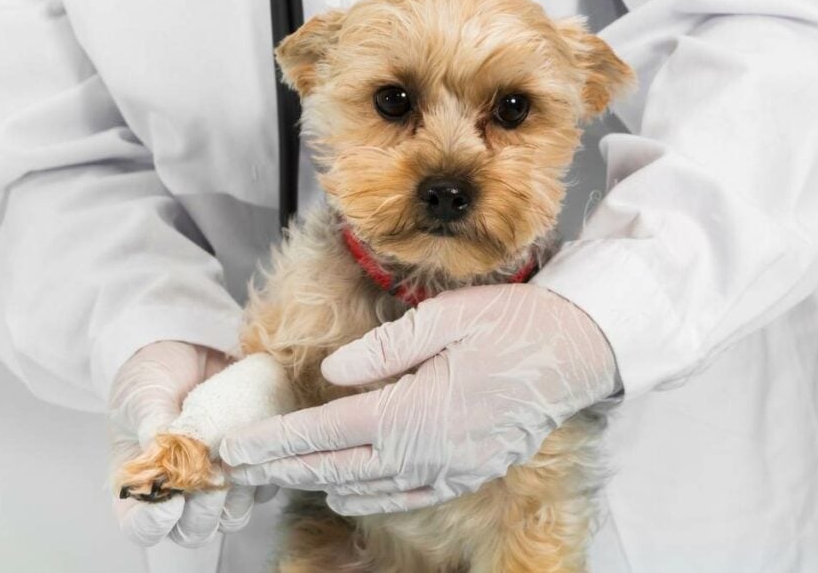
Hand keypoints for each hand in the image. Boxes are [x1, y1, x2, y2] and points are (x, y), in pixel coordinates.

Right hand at [109, 341, 274, 546]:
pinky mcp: (247, 464)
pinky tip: (256, 447)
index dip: (154, 523)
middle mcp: (178, 492)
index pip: (141, 526)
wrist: (187, 348)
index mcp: (140, 483)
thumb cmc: (153, 375)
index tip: (171, 500)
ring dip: (235, 499)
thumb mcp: (142, 394)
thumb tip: (165, 447)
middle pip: (192, 531)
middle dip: (202, 513)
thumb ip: (150, 422)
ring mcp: (215, 481)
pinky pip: (263, 488)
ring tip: (234, 461)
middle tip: (209, 478)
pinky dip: (262, 474)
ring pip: (230, 518)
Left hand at [219, 284, 616, 515]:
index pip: (326, 432)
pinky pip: (409, 498)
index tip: (238, 446)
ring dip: (318, 482)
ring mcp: (451, 469)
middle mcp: (428, 451)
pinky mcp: (471, 473)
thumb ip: (382, 350)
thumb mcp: (444, 319)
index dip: (276, 440)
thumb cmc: (514, 325)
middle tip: (242, 466)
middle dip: (283, 467)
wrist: (579, 351)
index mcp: (414, 410)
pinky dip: (370, 498)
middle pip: (338, 467)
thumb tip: (333, 373)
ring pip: (368, 488)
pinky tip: (349, 494)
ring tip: (282, 476)